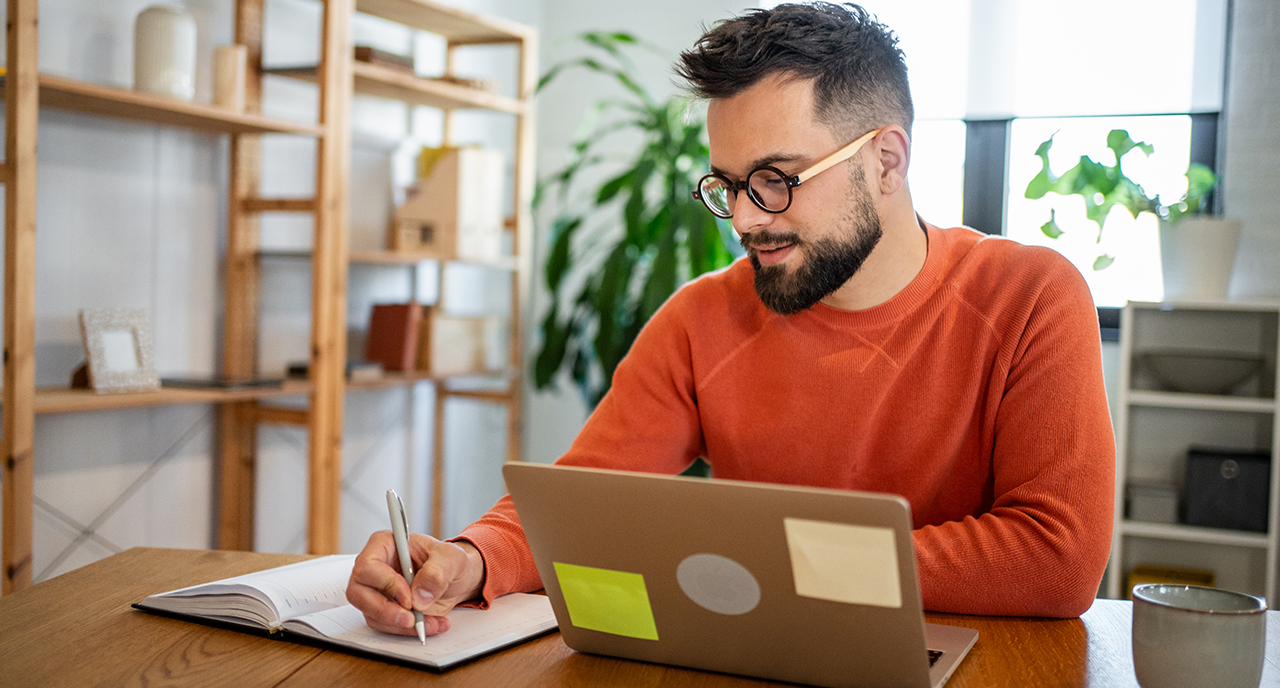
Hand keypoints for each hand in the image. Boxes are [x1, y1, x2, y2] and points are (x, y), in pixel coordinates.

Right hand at [346, 530, 485, 636]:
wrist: (457, 579)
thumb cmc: (449, 561)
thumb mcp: (451, 559)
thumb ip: (437, 573)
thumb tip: (419, 597)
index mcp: (385, 545)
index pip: (368, 565)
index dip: (385, 583)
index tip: (408, 598)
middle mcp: (375, 568)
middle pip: (358, 593)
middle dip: (385, 611)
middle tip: (411, 619)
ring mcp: (377, 591)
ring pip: (371, 614)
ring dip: (400, 625)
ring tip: (430, 622)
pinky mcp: (384, 610)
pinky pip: (385, 625)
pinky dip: (407, 631)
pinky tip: (430, 624)